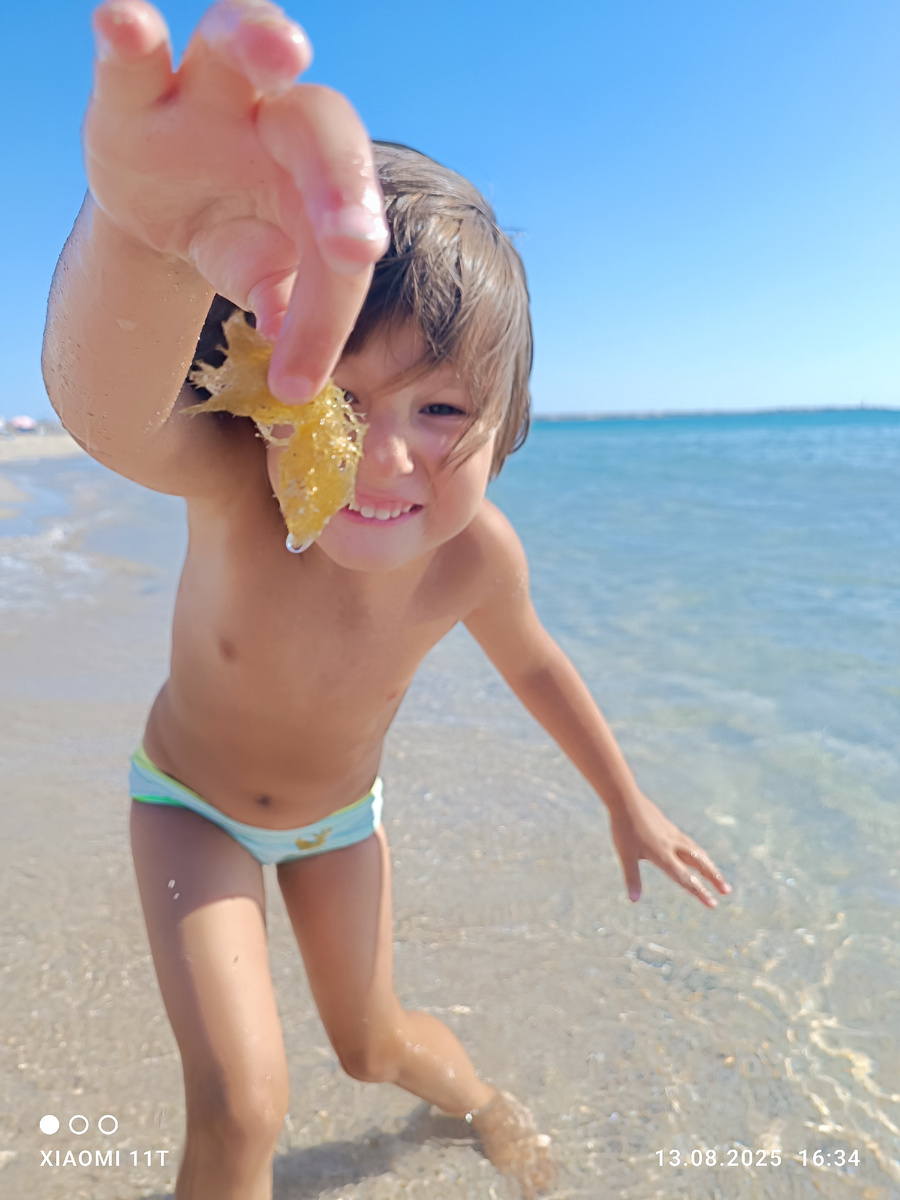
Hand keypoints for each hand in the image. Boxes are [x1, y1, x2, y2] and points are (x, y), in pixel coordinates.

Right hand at [86, 0, 388, 401]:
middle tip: (355, 239)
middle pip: (320, 123)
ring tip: (284, 50)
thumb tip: (295, 375)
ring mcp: (204, 97)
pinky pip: (130, 61)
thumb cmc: (238, 237)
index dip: (347, 264)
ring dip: (258, 39)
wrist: (165, 211)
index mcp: (324, 174)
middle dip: (338, 175)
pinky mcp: (131, 99)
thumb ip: (289, 309)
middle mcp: (275, 118)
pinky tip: (125, 23)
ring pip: (236, 43)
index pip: (342, 226)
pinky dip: (127, 41)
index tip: (357, 272)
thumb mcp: (264, 278)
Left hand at [608, 790, 730, 907]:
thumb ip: (632, 878)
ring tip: (717, 876)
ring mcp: (673, 834)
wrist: (626, 799)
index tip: (713, 904)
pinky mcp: (670, 827)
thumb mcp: (625, 855)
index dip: (699, 892)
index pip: (685, 878)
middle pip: (699, 863)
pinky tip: (697, 855)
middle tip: (726, 891)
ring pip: (697, 852)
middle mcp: (673, 845)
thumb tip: (634, 900)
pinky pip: (689, 843)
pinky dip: (699, 853)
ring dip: (709, 865)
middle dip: (714, 878)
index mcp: (663, 854)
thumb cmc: (624, 828)